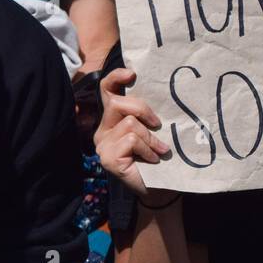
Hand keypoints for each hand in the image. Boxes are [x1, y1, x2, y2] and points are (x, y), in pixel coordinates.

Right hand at [94, 68, 172, 197]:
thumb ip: (147, 113)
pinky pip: (131, 140)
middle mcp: (102, 129)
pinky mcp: (107, 158)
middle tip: (158, 124)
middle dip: (143, 110)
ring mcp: (102, 145)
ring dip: (150, 137)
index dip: (116, 78)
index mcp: (113, 119)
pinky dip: (147, 148)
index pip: (107, 90)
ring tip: (159, 151)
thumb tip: (161, 90)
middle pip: (118, 103)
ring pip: (129, 123)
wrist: (161, 189)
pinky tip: (153, 159)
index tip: (132, 74)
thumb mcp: (153, 129)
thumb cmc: (158, 157)